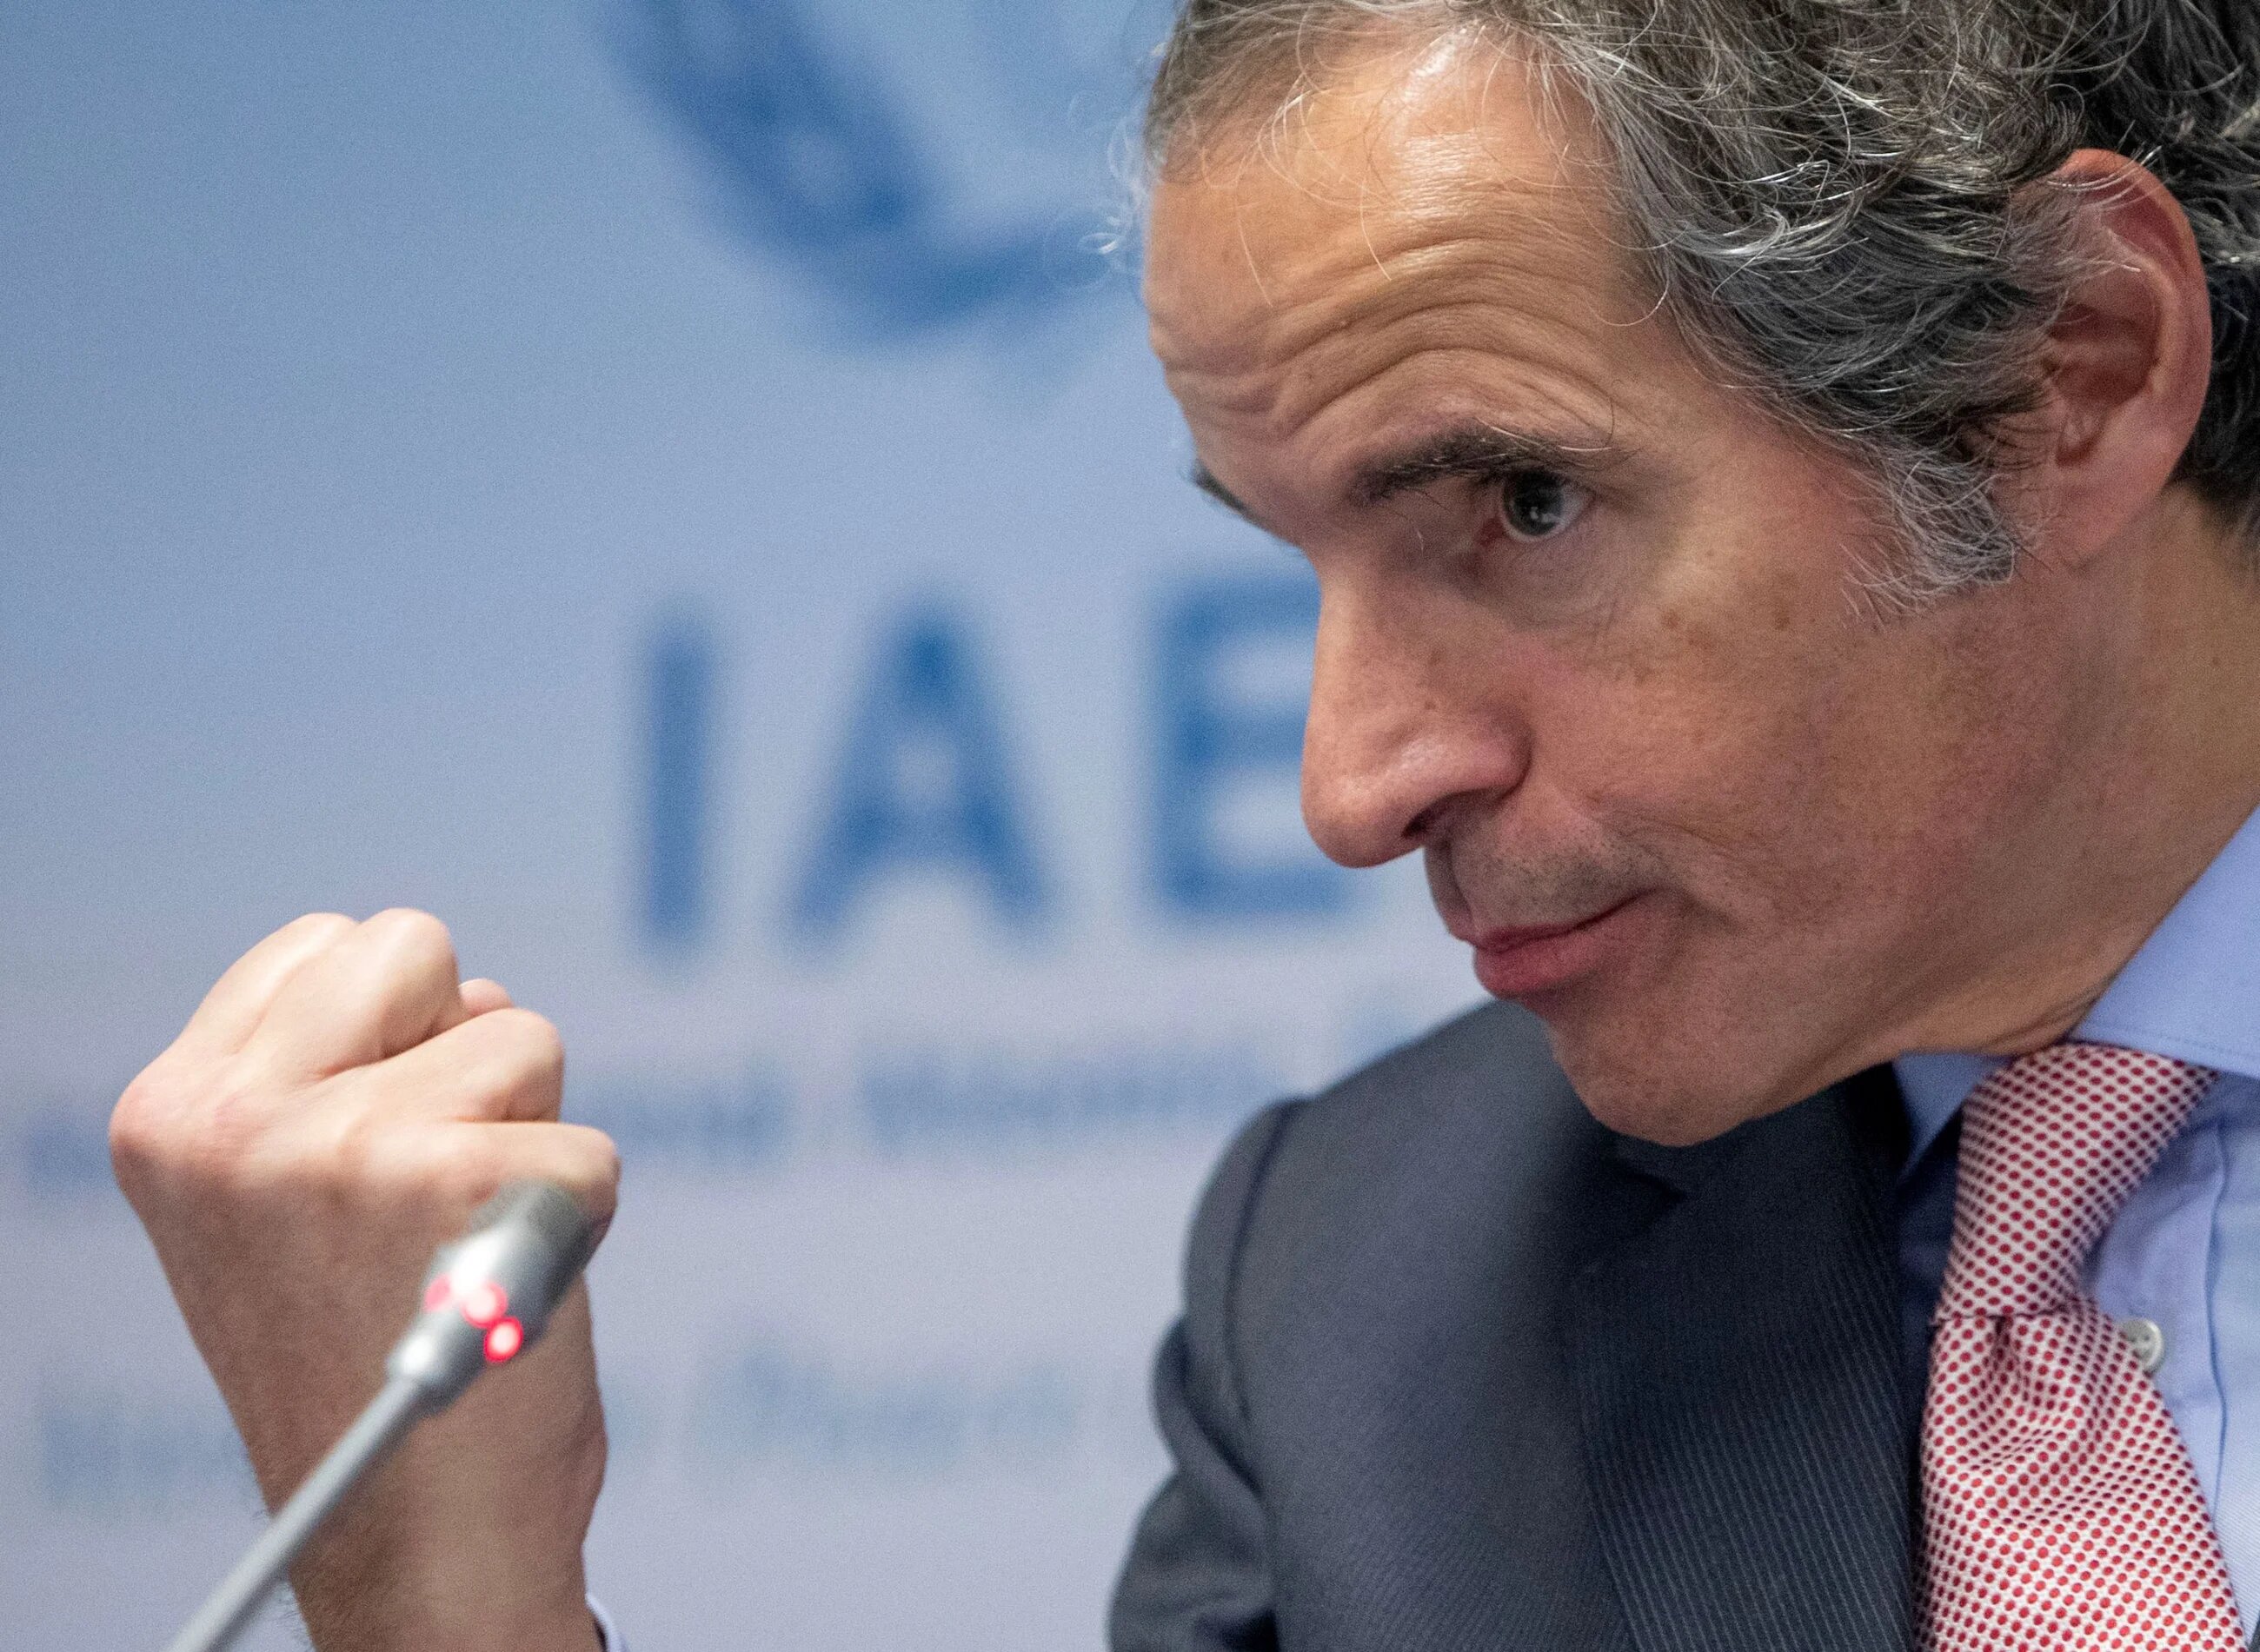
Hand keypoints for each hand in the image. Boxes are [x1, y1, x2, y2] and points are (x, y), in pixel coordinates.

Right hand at [111, 911, 617, 1651]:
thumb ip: (316, 1078)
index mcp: (175, 1110)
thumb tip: (439, 979)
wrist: (415, 1545)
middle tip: (432, 1185)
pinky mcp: (460, 1182)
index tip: (379, 1139)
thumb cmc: (362, 1358)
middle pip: (419, 948)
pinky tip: (512, 1293)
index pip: (331, 943)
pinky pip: (587, 1142)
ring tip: (463, 1249)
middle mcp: (236, 1120)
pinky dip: (578, 1212)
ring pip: (520, 1036)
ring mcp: (343, 1145)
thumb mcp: (274, 1201)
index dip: (394, 1028)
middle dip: (461, 1047)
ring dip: (525, 1136)